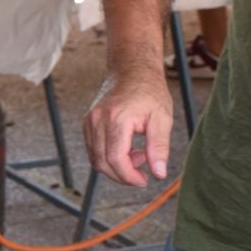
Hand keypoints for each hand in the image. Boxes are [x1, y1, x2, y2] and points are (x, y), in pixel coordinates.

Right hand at [84, 69, 174, 185]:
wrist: (133, 70)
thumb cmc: (150, 92)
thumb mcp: (162, 118)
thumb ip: (159, 148)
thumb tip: (159, 174)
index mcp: (117, 118)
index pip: (115, 159)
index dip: (129, 176)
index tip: (144, 180)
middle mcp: (98, 120)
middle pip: (102, 163)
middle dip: (122, 175)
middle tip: (143, 172)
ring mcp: (89, 121)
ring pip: (95, 159)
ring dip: (116, 167)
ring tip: (138, 156)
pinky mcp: (88, 123)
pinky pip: (93, 150)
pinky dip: (108, 157)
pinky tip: (127, 149)